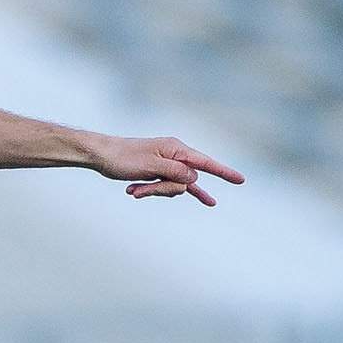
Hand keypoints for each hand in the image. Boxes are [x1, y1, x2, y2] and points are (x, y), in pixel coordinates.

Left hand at [96, 136, 244, 207]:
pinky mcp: (156, 173)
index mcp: (177, 150)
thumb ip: (176, 173)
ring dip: (153, 191)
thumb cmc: (124, 158)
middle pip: (187, 182)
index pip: (206, 163)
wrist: (101, 155)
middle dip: (165, 190)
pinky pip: (163, 187)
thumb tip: (195, 178)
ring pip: (173, 188)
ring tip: (132, 190)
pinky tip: (134, 192)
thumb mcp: (151, 167)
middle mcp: (175, 156)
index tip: (241, 180)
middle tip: (141, 188)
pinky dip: (150, 191)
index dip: (224, 172)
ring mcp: (166, 165)